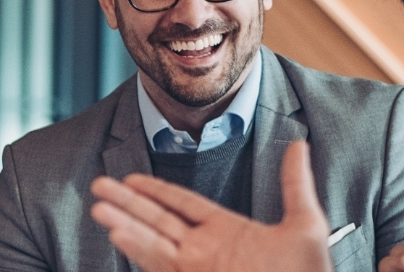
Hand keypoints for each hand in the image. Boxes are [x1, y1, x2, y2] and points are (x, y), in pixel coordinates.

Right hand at [89, 141, 332, 271]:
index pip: (182, 204)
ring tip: (99, 209)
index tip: (130, 178)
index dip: (156, 190)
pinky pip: (159, 264)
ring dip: (125, 225)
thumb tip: (299, 144)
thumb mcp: (305, 224)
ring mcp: (197, 268)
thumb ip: (295, 184)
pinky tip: (119, 235)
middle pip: (157, 220)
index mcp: (227, 231)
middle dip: (127, 204)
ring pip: (152, 242)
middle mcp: (205, 249)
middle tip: (98, 185)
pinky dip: (138, 250)